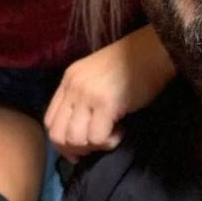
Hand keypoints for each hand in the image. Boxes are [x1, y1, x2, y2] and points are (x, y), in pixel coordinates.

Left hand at [45, 25, 174, 161]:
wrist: (151, 50)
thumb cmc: (129, 65)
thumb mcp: (95, 78)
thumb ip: (81, 98)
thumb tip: (78, 133)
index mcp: (67, 81)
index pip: (49, 122)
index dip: (62, 143)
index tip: (80, 150)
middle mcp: (72, 88)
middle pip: (57, 135)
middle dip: (75, 149)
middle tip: (97, 144)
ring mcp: (87, 95)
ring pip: (75, 139)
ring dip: (94, 145)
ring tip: (111, 133)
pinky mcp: (105, 103)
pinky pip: (97, 138)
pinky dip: (109, 142)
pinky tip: (121, 130)